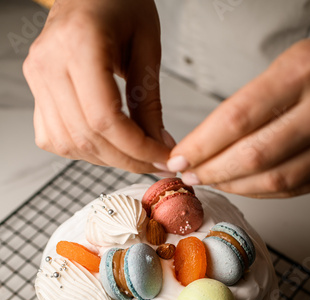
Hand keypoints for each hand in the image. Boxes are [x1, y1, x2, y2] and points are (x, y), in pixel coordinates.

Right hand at [23, 0, 173, 173]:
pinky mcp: (36, 90)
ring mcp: (37, 78)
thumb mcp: (147, 46)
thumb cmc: (120, 3)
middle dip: (126, 159)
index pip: (105, 119)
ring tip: (133, 155)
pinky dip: (81, 150)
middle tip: (154, 163)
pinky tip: (104, 143)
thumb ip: (150, 101)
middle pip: (87, 137)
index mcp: (79, 44)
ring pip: (69, 143)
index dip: (137, 148)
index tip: (162, 159)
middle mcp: (49, 63)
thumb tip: (158, 146)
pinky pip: (54, 138)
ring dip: (106, 159)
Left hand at [167, 34, 309, 196]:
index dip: (202, 145)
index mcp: (304, 70)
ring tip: (212, 181)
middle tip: (191, 174)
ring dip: (236, 186)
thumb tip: (204, 141)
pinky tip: (244, 186)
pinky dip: (263, 192)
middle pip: (253, 155)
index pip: (236, 118)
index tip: (180, 156)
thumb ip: (251, 102)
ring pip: (275, 179)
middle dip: (213, 171)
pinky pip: (297, 188)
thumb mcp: (292, 63)